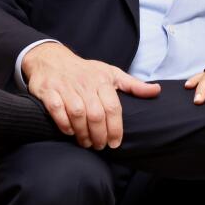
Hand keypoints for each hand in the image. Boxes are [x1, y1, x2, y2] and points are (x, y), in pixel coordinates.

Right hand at [22, 42, 160, 147]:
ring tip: (86, 143)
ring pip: (77, 113)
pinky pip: (56, 109)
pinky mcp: (48, 91)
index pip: (113, 107)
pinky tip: (69, 131)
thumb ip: (133, 85)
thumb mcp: (110, 73)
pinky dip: (63, 123)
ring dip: (83, 133)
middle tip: (100, 146)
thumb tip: (157, 91)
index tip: (115, 143)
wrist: (51, 58)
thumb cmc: (85, 70)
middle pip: (96, 114)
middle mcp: (84, 83)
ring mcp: (65, 87)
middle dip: (100, 135)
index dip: (116, 128)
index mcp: (102, 80)